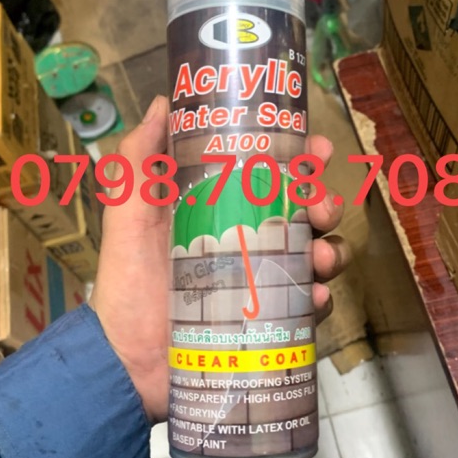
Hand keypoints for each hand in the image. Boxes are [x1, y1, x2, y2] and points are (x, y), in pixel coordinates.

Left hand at [89, 95, 349, 423]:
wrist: (128, 355)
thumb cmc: (130, 277)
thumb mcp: (130, 211)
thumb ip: (140, 158)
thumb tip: (162, 101)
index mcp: (222, 210)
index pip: (270, 176)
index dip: (299, 159)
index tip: (317, 149)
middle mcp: (248, 240)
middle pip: (302, 212)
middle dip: (322, 202)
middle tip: (321, 205)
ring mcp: (262, 280)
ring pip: (314, 255)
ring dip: (330, 249)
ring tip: (321, 257)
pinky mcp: (270, 319)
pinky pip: (307, 306)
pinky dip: (320, 298)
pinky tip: (317, 297)